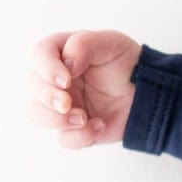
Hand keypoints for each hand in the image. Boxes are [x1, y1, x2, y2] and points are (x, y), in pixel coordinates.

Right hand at [23, 29, 141, 147]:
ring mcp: (63, 105)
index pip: (38, 54)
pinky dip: (79, 136)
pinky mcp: (74, 128)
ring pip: (37, 114)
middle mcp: (56, 80)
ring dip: (56, 119)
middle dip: (47, 96)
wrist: (147, 92)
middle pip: (34, 86)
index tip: (66, 79)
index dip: (46, 68)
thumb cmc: (126, 63)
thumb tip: (67, 63)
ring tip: (83, 118)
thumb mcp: (111, 43)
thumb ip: (84, 44)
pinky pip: (64, 139)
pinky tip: (99, 125)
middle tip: (66, 103)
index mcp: (61, 54)